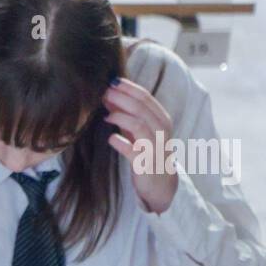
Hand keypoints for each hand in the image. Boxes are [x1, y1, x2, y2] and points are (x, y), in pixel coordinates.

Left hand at [103, 77, 177, 213]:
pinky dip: (120, 143)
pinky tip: (111, 138)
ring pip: (139, 125)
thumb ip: (125, 114)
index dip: (128, 88)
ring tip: (106, 116)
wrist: (160, 184)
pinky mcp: (145, 164)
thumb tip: (108, 95)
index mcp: (161, 119)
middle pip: (141, 108)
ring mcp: (155, 147)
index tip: (112, 81)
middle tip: (104, 93)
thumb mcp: (138, 131)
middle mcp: (161, 131)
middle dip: (121, 98)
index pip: (146, 97)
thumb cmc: (148, 152)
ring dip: (120, 117)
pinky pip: (133, 150)